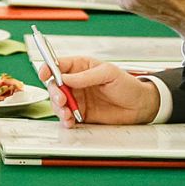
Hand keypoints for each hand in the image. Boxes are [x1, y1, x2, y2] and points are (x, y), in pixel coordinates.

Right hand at [35, 55, 158, 124]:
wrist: (140, 106)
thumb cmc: (127, 85)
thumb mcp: (108, 74)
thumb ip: (86, 76)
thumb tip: (65, 78)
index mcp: (81, 67)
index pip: (58, 65)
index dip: (48, 68)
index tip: (44, 74)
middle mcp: (76, 82)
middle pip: (55, 85)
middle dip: (54, 92)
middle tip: (62, 99)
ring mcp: (78, 98)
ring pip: (58, 102)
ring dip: (58, 108)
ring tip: (67, 114)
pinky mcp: (81, 113)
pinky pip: (67, 116)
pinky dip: (65, 120)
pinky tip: (70, 121)